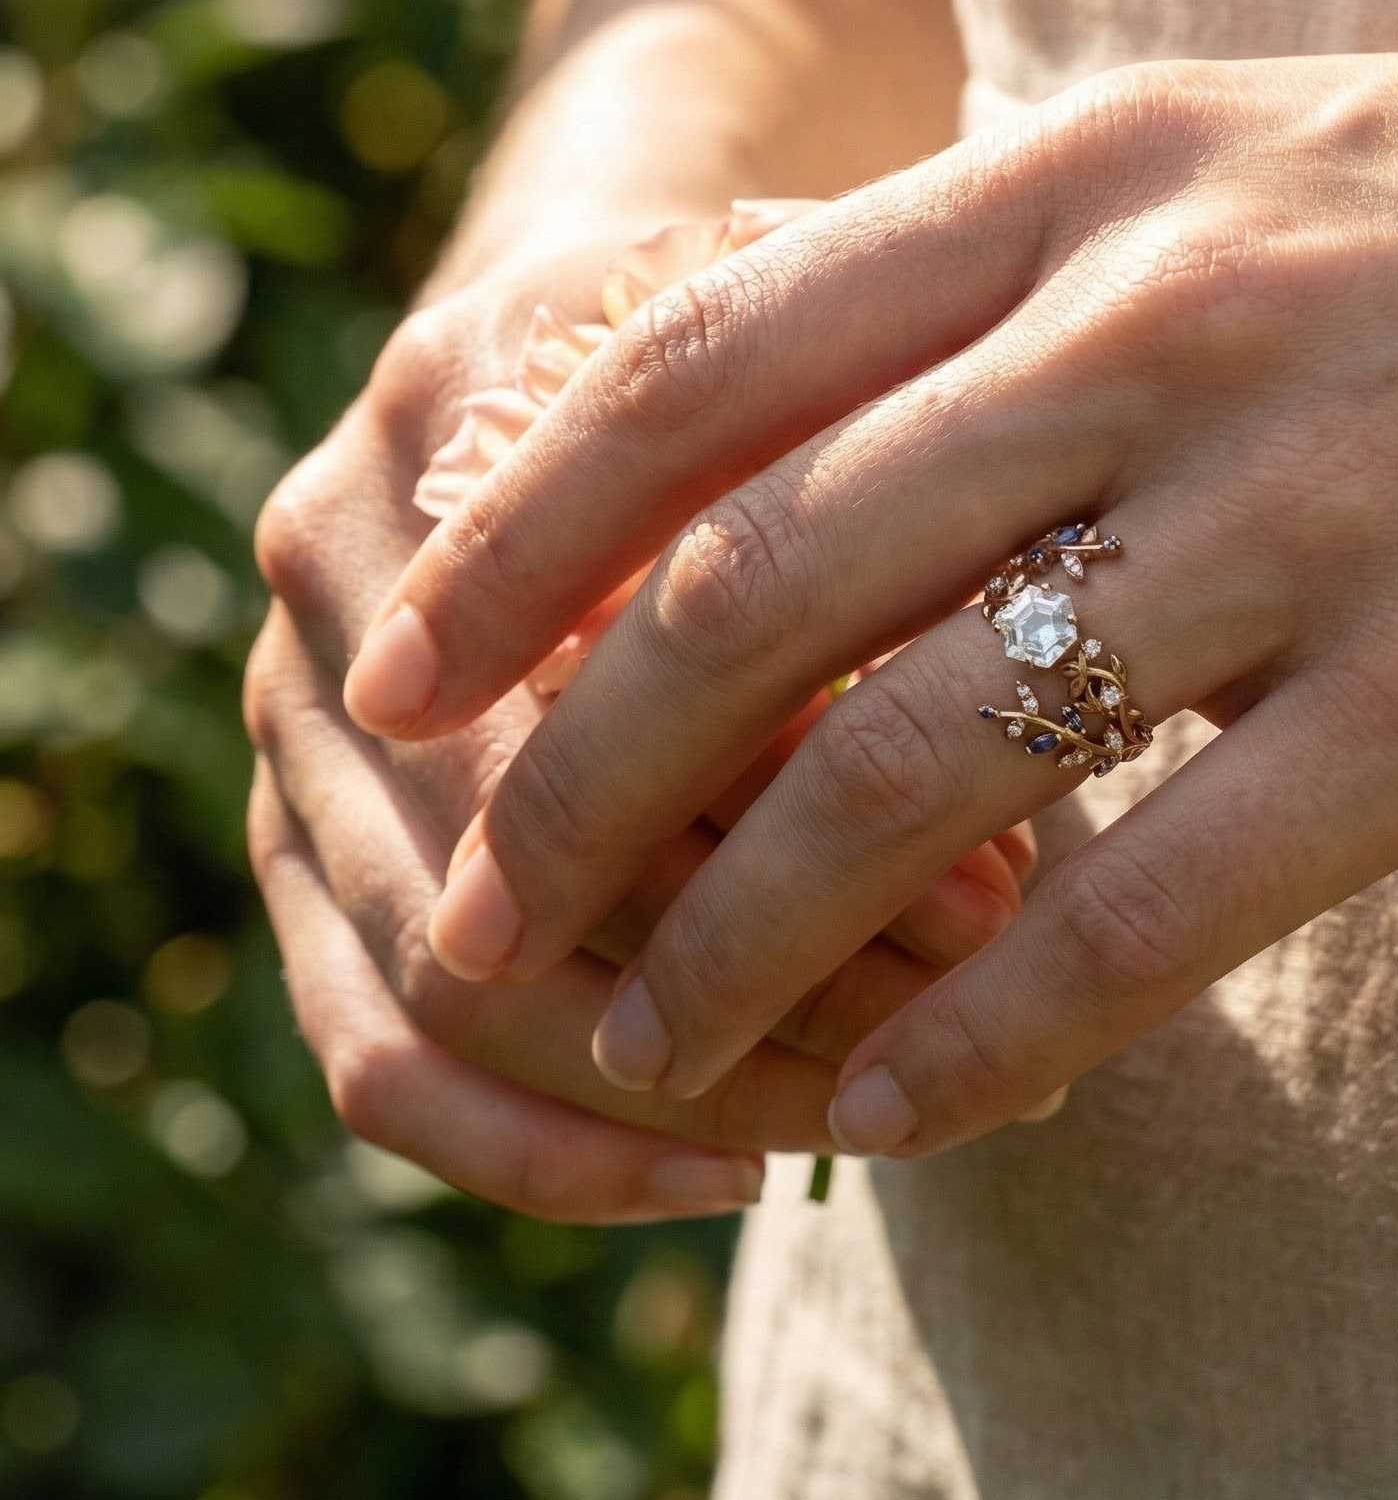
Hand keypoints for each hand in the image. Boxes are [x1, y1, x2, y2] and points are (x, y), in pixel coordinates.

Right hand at [248, 236, 1030, 1218]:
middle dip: (750, 983)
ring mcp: (287, 729)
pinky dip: (550, 1150)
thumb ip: (883, 608)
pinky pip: (375, 1059)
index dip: (800, 831)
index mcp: (443, 430)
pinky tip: (730, 1172)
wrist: (599, 327)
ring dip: (668, 1089)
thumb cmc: (772, 376)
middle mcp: (331, 583)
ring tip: (871, 1115)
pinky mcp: (299, 855)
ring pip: (439, 994)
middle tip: (955, 1035)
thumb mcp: (844, 425)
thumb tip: (997, 904)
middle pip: (504, 869)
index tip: (1008, 909)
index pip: (594, 701)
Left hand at [346, 25, 1397, 1156]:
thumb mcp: (1268, 161)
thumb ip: (1035, 267)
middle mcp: (1178, 319)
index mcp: (1101, 178)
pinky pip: (1152, 901)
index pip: (703, 368)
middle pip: (761, 585)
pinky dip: (992, 1035)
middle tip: (492, 914)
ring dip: (744, 939)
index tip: (411, 680)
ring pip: (922, 763)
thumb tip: (804, 413)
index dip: (518, 544)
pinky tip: (899, 1123)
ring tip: (653, 1053)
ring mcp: (1323, 504)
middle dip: (576, 783)